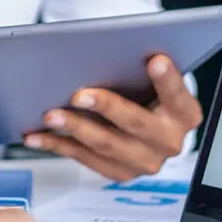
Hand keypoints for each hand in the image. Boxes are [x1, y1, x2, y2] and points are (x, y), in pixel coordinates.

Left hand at [24, 54, 202, 179]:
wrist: (149, 127)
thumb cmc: (146, 92)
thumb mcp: (151, 79)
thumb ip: (142, 67)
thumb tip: (113, 48)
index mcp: (184, 114)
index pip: (177, 95)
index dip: (167, 80)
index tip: (155, 60)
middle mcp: (169, 142)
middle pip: (136, 124)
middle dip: (106, 108)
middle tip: (79, 95)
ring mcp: (145, 161)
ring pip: (106, 145)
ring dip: (74, 129)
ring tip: (51, 115)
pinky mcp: (120, 173)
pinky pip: (85, 159)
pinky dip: (58, 146)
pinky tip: (37, 136)